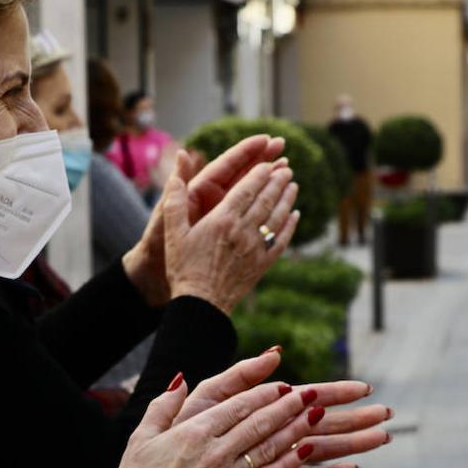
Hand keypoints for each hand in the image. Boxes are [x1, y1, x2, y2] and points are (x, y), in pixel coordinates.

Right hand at [107, 353, 320, 467]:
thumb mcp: (142, 436)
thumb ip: (164, 405)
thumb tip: (180, 379)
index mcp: (192, 433)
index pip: (236, 406)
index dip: (263, 394)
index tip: (282, 385)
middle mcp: (213, 452)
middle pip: (259, 423)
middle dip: (287, 406)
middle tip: (310, 393)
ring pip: (268, 447)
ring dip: (295, 429)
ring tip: (315, 415)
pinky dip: (289, 462)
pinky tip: (306, 451)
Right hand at [157, 150, 299, 313]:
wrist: (201, 304)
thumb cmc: (184, 267)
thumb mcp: (173, 233)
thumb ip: (175, 202)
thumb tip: (174, 176)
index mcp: (222, 220)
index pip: (247, 189)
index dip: (259, 174)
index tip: (268, 163)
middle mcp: (243, 231)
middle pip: (266, 199)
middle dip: (277, 181)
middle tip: (287, 169)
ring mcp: (256, 248)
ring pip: (277, 217)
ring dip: (287, 199)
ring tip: (293, 185)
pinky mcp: (262, 264)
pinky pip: (281, 240)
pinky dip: (290, 226)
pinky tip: (294, 216)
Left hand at [171, 351, 391, 467]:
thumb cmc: (181, 429)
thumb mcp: (208, 395)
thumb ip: (241, 375)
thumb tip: (276, 353)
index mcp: (260, 410)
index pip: (306, 397)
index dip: (335, 392)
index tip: (364, 388)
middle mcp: (268, 433)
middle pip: (319, 423)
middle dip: (354, 418)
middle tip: (387, 415)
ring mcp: (267, 456)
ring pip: (317, 449)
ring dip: (350, 444)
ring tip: (382, 438)